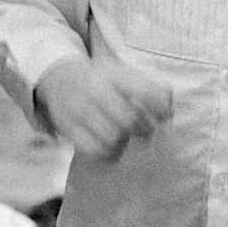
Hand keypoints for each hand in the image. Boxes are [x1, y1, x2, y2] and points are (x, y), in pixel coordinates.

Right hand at [32, 57, 173, 159]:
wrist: (59, 79)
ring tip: (125, 137)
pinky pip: (94, 151)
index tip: (163, 114)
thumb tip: (168, 112)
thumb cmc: (101, 79)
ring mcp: (79, 110)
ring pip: (112, 139)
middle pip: (130, 120)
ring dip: (125, 143)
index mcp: (113, 74)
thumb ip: (152, 87)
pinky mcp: (68, 129)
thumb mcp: (124, 72)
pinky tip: (112, 147)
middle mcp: (94, 90)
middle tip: (145, 131)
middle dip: (144, 129)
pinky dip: (109, 154)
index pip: (146, 93)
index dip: (161, 108)